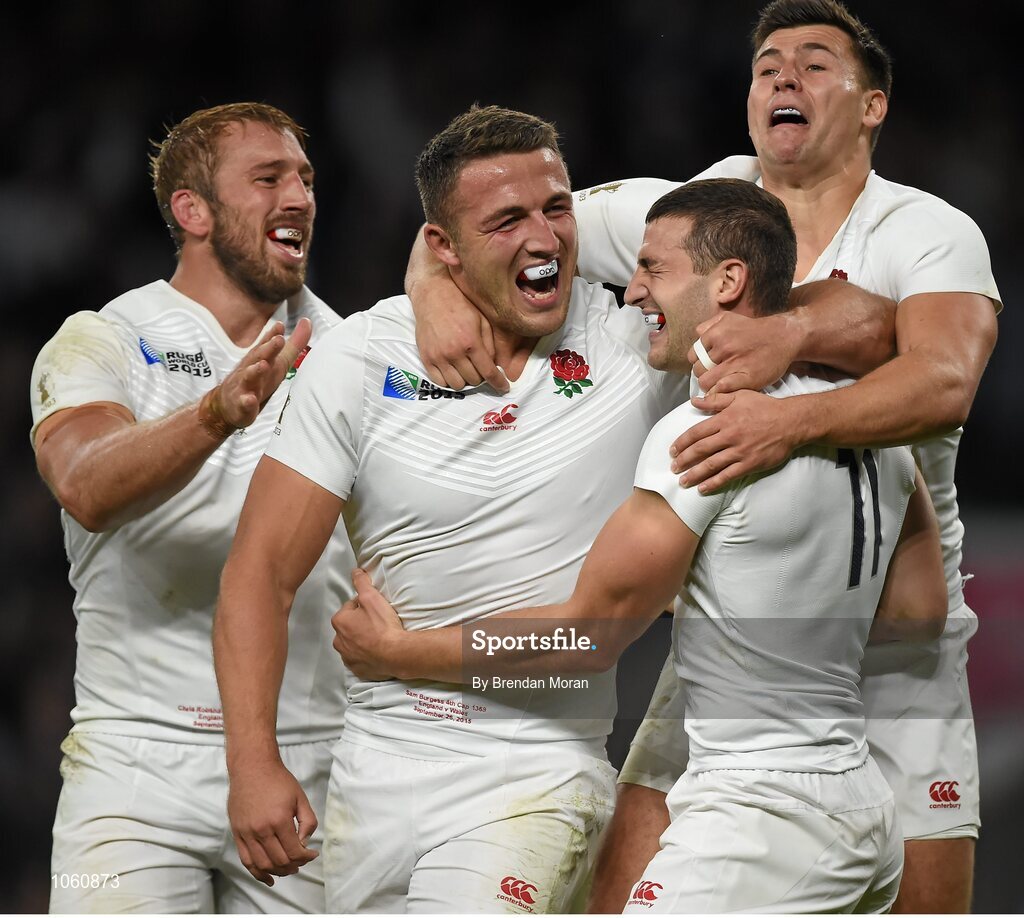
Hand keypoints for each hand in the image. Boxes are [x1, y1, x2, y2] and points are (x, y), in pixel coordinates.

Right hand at [208, 318, 312, 430]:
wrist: (228, 404)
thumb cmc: (257, 379)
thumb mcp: (278, 362)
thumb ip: (293, 344)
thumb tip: (307, 322)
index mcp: (261, 359)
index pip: (266, 344)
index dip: (273, 335)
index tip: (280, 325)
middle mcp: (250, 369)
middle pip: (259, 356)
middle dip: (269, 348)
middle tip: (279, 339)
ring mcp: (244, 386)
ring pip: (249, 377)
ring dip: (256, 370)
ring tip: (264, 365)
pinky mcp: (241, 404)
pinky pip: (243, 403)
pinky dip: (246, 401)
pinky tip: (250, 400)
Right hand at [228, 758, 318, 885]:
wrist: (252, 768)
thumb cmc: (278, 780)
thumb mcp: (300, 797)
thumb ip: (307, 821)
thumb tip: (305, 842)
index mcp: (279, 820)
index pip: (294, 851)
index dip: (306, 857)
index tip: (312, 854)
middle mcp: (262, 830)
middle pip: (280, 861)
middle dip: (294, 865)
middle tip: (302, 861)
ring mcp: (247, 834)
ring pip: (263, 865)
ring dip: (278, 872)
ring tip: (289, 869)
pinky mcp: (237, 834)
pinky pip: (247, 861)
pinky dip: (258, 873)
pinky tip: (269, 878)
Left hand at [332, 568, 406, 679]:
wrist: (395, 654)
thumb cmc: (382, 624)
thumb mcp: (372, 597)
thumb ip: (361, 582)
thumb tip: (355, 571)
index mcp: (339, 621)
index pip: (351, 607)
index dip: (364, 606)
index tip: (376, 609)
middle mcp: (338, 640)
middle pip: (350, 626)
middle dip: (360, 623)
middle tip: (378, 623)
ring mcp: (347, 657)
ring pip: (353, 642)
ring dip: (362, 639)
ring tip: (379, 637)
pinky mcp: (356, 669)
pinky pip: (359, 658)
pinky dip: (366, 654)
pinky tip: (377, 651)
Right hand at [413, 282, 508, 393]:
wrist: (432, 295)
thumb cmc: (460, 304)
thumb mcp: (482, 320)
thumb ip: (490, 345)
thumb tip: (495, 365)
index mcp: (471, 342)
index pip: (488, 372)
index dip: (499, 383)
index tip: (504, 388)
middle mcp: (454, 352)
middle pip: (474, 380)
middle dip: (481, 377)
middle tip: (481, 368)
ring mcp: (438, 356)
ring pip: (457, 385)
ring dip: (465, 380)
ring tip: (467, 369)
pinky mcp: (426, 357)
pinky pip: (439, 381)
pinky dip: (449, 380)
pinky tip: (454, 371)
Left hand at [669, 389, 799, 491]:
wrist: (791, 422)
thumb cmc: (765, 407)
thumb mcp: (740, 396)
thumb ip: (716, 400)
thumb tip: (695, 401)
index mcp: (724, 419)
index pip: (696, 432)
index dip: (681, 443)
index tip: (672, 450)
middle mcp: (729, 436)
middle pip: (700, 450)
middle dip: (683, 460)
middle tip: (673, 468)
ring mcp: (739, 451)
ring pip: (711, 465)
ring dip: (694, 474)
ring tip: (683, 481)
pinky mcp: (750, 464)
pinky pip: (728, 476)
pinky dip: (713, 483)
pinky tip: (703, 488)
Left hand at [686, 312, 798, 394]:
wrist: (784, 336)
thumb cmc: (755, 329)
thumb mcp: (729, 318)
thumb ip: (709, 325)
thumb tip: (697, 335)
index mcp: (716, 334)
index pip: (693, 355)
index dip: (698, 362)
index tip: (706, 364)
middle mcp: (723, 348)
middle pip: (698, 370)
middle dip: (703, 374)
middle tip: (713, 374)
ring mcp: (735, 363)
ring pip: (706, 382)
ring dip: (710, 385)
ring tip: (718, 383)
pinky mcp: (747, 377)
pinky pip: (722, 388)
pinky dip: (719, 392)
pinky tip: (724, 389)